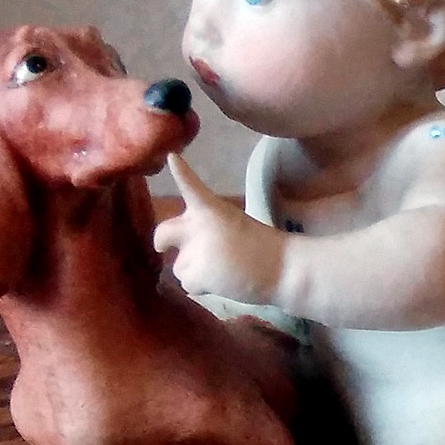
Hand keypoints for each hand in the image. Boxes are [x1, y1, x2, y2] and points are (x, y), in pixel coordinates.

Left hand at [153, 154, 282, 304]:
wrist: (282, 269)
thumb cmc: (264, 249)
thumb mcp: (234, 225)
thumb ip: (207, 230)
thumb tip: (187, 251)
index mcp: (212, 208)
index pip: (190, 186)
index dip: (179, 173)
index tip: (172, 158)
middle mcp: (198, 226)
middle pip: (163, 232)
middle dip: (162, 242)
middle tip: (164, 248)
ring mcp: (196, 250)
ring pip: (179, 266)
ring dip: (194, 271)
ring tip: (221, 271)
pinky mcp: (197, 274)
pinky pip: (188, 284)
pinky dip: (202, 287)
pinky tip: (222, 282)